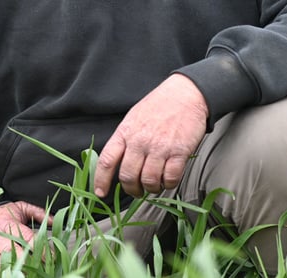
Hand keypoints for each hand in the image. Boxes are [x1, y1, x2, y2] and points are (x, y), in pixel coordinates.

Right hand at [0, 201, 49, 277]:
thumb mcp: (17, 208)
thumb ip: (37, 212)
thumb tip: (56, 220)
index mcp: (6, 223)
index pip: (27, 238)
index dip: (41, 250)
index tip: (51, 260)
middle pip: (10, 251)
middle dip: (25, 263)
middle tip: (37, 272)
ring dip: (8, 271)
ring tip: (20, 276)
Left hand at [94, 73, 208, 197]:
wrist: (185, 94)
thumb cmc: (159, 106)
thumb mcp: (133, 118)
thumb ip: (125, 139)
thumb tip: (118, 162)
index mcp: (125, 133)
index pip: (107, 161)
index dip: (101, 180)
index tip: (100, 192)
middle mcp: (139, 141)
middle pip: (128, 176)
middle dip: (131, 189)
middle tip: (137, 191)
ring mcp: (159, 147)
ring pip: (149, 181)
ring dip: (151, 188)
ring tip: (155, 185)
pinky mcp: (179, 152)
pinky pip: (171, 178)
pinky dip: (169, 184)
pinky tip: (169, 179)